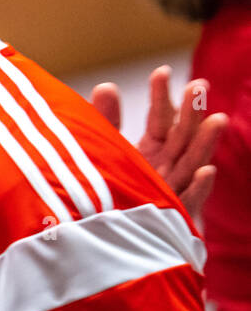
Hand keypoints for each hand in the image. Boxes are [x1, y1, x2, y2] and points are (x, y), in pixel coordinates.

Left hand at [91, 65, 225, 217]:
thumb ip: (105, 121)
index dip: (161, 97)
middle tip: (198, 85)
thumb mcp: (101, 151)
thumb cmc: (101, 191)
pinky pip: (186, 205)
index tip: (161, 72)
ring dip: (204, 144)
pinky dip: (197, 189)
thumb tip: (107, 85)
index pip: (159, 120)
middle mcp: (164, 170)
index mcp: (150, 153)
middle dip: (191, 113)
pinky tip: (207, 172)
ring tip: (217, 119)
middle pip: (181, 139)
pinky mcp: (169, 218)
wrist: (94, 238)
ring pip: (190, 166)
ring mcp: (169, 193)